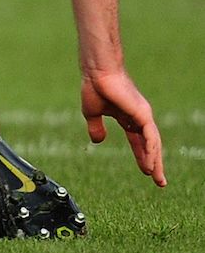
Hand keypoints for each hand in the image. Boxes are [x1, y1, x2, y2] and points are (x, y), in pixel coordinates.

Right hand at [83, 66, 166, 185]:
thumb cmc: (94, 86)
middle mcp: (140, 117)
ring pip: (153, 143)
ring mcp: (143, 115)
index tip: (146, 171)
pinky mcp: (143, 114)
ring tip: (156, 177)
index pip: (139, 141)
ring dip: (155, 161)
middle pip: (150, 145)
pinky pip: (150, 137)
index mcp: (128, 117)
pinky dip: (151, 151)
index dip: (142, 156)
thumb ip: (96, 127)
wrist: (97, 71)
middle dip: (154, 163)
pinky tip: (150, 163)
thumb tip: (97, 141)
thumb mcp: (92, 112)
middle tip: (159, 181)